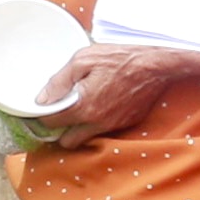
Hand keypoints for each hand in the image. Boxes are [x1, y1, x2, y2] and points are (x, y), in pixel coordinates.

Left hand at [38, 43, 199, 143]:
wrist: (157, 64)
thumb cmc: (120, 58)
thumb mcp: (84, 59)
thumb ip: (60, 81)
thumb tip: (41, 99)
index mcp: (84, 107)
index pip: (52, 123)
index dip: (43, 116)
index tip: (42, 108)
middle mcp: (97, 122)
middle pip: (67, 142)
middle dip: (59, 131)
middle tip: (59, 113)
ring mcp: (113, 125)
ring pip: (86, 138)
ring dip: (77, 129)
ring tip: (78, 109)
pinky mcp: (126, 123)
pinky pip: (104, 131)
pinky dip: (97, 123)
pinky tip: (98, 105)